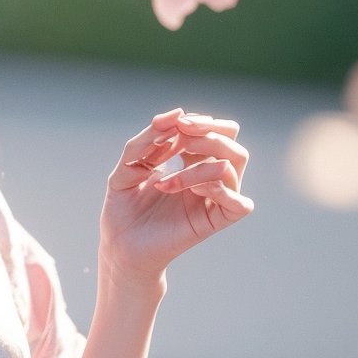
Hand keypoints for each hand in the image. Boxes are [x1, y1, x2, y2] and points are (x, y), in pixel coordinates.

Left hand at [99, 108, 253, 289]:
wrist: (118, 244)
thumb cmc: (124, 205)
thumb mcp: (129, 163)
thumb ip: (149, 137)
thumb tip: (177, 113)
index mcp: (192, 160)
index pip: (217, 129)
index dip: (199, 121)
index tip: (172, 126)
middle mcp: (208, 177)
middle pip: (232, 142)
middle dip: (208, 132)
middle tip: (180, 137)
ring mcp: (214, 199)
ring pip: (232, 165)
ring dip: (198, 165)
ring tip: (165, 181)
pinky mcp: (215, 222)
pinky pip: (239, 202)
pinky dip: (216, 189)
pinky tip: (188, 192)